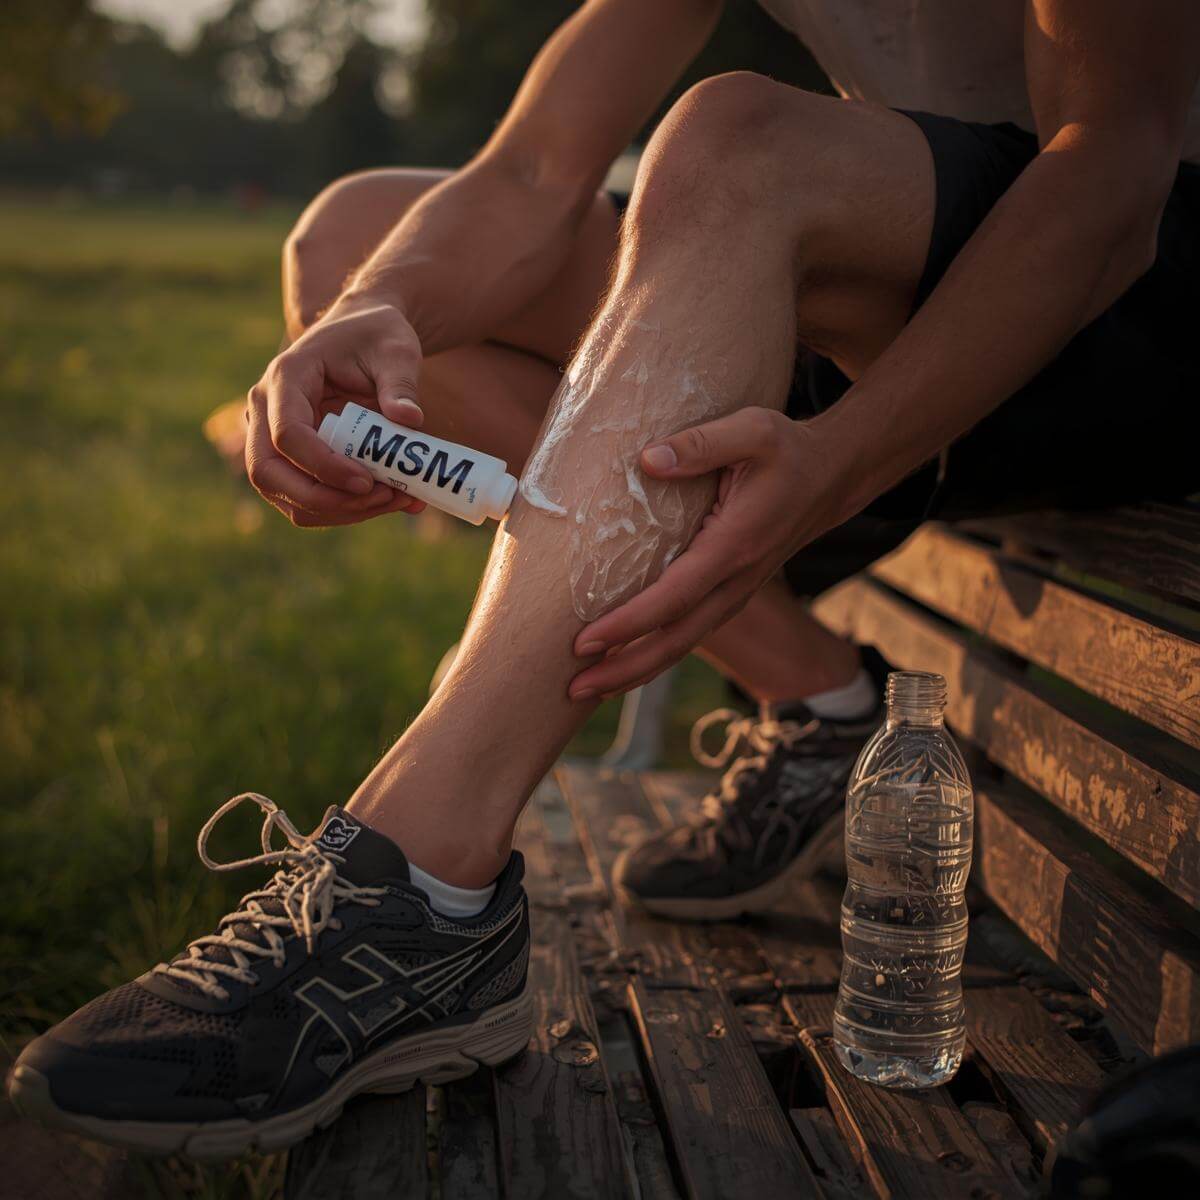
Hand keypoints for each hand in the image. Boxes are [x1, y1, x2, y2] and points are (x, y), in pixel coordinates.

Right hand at [244, 298, 428, 526]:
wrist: (364, 335)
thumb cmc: (378, 337)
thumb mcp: (396, 350)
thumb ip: (401, 383)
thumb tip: (410, 420)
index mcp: (286, 377)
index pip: (286, 435)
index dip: (323, 466)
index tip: (367, 481)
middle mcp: (266, 409)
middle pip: (268, 474)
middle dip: (324, 499)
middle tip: (381, 498)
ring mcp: (272, 437)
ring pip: (287, 495)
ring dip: (341, 510)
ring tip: (397, 498)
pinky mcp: (290, 458)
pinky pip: (307, 497)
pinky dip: (347, 508)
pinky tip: (390, 498)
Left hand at [568, 407, 842, 698]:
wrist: (831, 478)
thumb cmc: (787, 451)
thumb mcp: (753, 430)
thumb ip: (701, 443)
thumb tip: (648, 459)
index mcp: (734, 546)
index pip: (673, 597)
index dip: (628, 624)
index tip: (584, 641)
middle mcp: (736, 580)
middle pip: (675, 639)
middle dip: (623, 668)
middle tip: (573, 687)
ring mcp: (735, 593)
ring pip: (683, 644)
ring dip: (635, 671)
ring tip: (586, 689)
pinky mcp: (730, 593)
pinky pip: (689, 632)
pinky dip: (654, 655)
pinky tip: (621, 665)